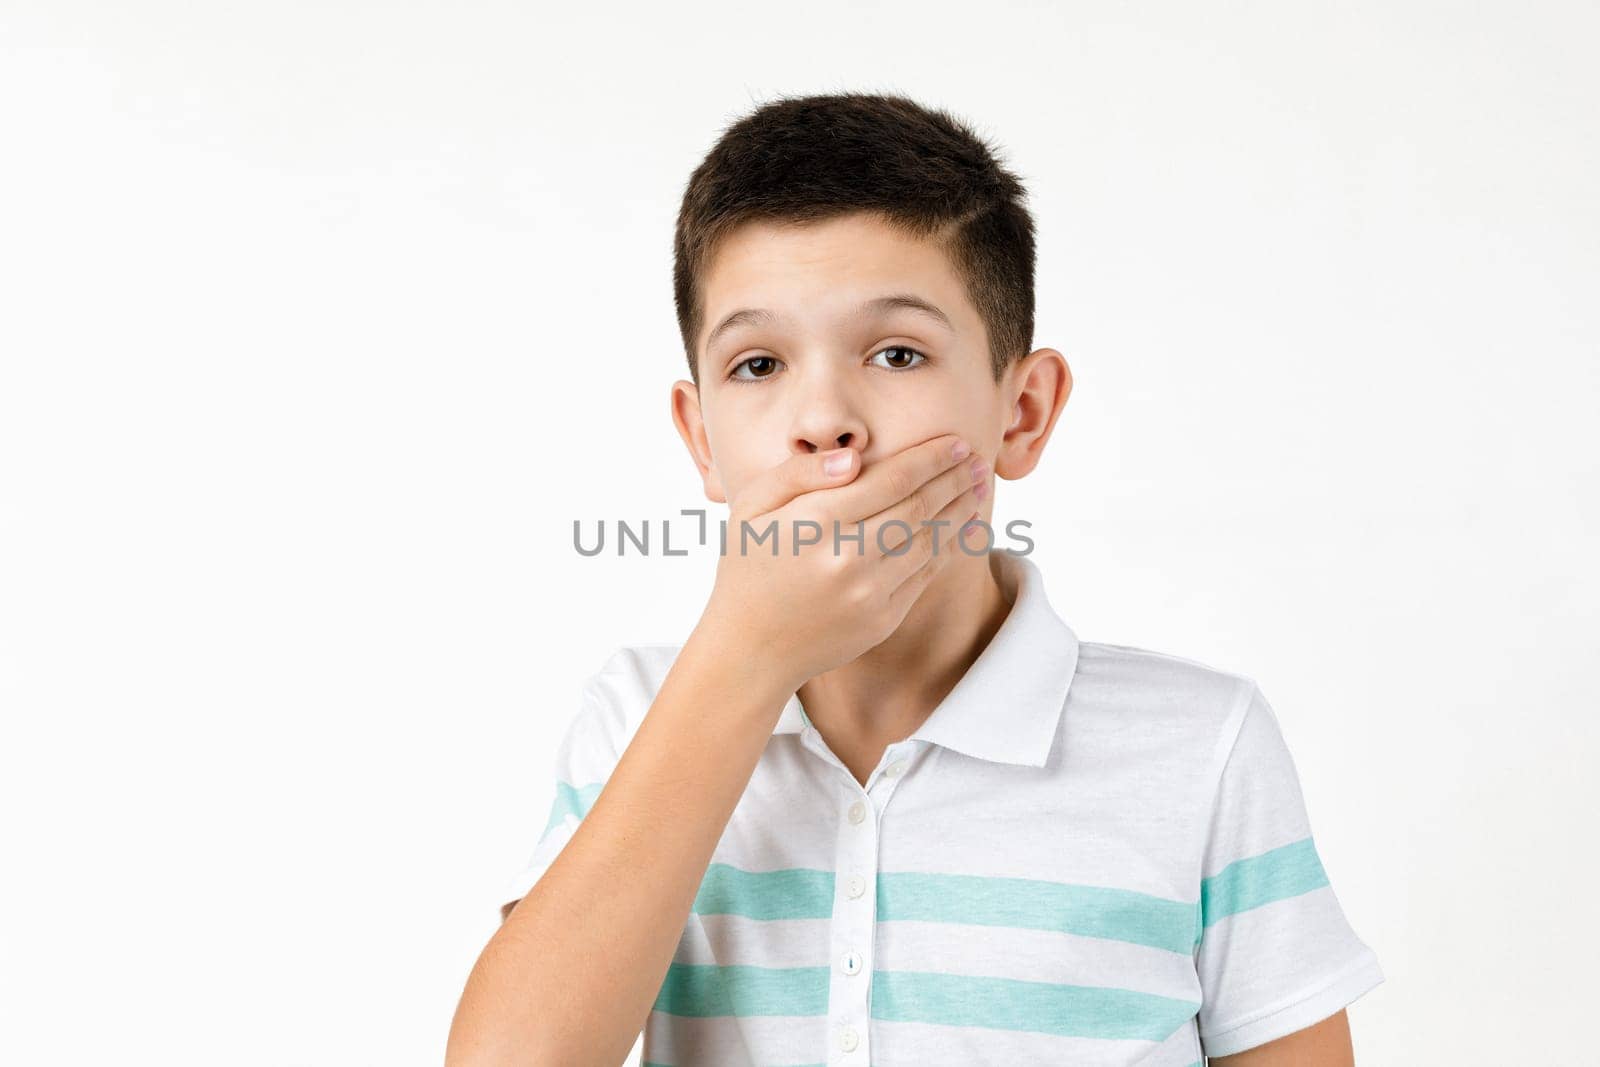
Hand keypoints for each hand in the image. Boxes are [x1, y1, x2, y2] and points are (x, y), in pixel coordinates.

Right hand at [696, 433, 988, 691]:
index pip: (891, 480)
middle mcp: (847, 558)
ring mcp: (868, 593)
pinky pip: (925, 575)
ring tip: (977, 487)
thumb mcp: (752, 507)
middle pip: (918, 507)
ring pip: (929, 541)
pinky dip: (949, 547)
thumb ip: (799, 473)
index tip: (957, 442)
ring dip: (959, 510)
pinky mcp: (882, 620)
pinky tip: (962, 527)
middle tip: (978, 458)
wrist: (750, 648)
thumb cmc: (749, 567)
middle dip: (954, 479)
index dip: (931, 459)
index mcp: (816, 523)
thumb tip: (853, 459)